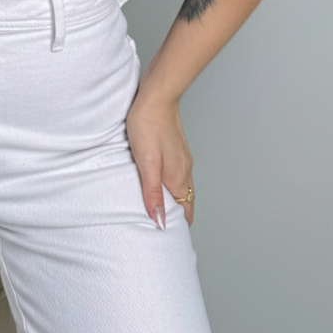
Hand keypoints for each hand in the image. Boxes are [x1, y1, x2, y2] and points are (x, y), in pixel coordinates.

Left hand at [125, 92, 194, 227]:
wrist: (158, 95)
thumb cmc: (148, 125)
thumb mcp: (146, 163)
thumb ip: (152, 193)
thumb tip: (159, 221)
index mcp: (178, 177)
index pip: (185, 210)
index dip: (178, 224)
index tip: (169, 237)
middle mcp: (185, 169)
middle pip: (186, 200)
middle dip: (178, 214)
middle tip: (164, 226)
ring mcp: (182, 157)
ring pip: (182, 186)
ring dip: (174, 198)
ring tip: (161, 208)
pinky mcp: (176, 147)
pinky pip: (178, 172)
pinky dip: (171, 183)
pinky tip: (159, 180)